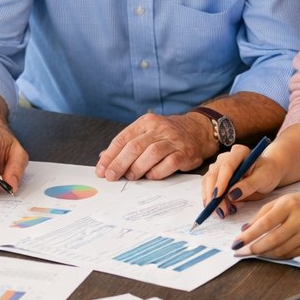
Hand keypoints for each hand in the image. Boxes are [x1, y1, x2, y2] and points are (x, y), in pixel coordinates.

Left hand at [96, 112, 212, 180]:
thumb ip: (127, 144)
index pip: (123, 139)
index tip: (101, 169)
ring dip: (137, 168)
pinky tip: (149, 176)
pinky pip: (168, 164)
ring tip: (129, 177)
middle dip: (119, 164)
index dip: (110, 155)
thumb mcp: (147, 133)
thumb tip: (104, 158)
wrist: (198, 130)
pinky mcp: (185, 153)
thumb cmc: (167, 135)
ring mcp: (173, 141)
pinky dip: (156, 172)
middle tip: (111, 176)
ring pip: (150, 154)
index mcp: (146, 122)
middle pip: (134, 147)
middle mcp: (159, 129)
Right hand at [198, 143, 284, 217]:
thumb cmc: (268, 173)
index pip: (227, 165)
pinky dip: (209, 199)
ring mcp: (219, 166)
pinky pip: (207, 187)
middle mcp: (226, 157)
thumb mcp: (264, 179)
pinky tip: (215, 209)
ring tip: (220, 212)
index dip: (221, 181)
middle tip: (220, 211)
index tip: (218, 196)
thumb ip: (249, 185)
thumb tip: (232, 194)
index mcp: (240, 152)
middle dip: (214, 194)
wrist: (268, 173)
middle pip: (214, 174)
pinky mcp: (215, 176)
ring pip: (208, 182)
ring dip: (210, 198)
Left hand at [231, 191, 299, 259]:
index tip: (236, 243)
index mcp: (289, 205)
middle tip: (242, 252)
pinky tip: (269, 253)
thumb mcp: (279, 202)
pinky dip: (277, 256)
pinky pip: (290, 255)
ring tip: (253, 252)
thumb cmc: (298, 204)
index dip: (249, 235)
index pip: (265, 223)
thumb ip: (261, 215)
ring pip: (281, 250)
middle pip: (273, 239)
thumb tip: (244, 230)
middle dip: (254, 248)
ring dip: (264, 253)